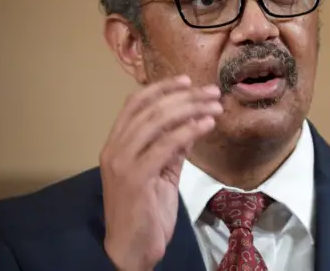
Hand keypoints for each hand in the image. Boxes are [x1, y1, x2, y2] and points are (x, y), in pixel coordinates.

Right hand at [100, 75, 221, 270]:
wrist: (132, 248)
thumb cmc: (146, 211)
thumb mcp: (161, 172)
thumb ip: (172, 148)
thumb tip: (193, 122)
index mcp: (116, 144)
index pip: (135, 104)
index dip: (161, 88)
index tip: (188, 81)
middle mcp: (114, 148)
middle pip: (150, 109)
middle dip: (185, 96)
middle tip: (212, 92)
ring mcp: (121, 162)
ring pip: (156, 122)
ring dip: (190, 109)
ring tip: (215, 105)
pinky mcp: (135, 177)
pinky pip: (165, 145)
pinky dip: (188, 131)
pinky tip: (207, 125)